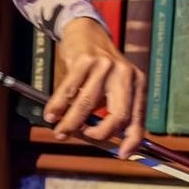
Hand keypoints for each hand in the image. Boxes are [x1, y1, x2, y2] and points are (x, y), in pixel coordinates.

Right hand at [44, 17, 146, 158]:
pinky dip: (57, 107)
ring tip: (59, 131)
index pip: (138, 118)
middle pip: (118, 115)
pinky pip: (68, 92)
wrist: (87, 33)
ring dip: (70, 124)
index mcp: (138, 84)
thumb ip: (112, 113)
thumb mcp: (114, 89)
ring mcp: (106, 66)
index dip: (132, 140)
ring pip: (87, 105)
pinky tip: (50, 115)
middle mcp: (126, 75)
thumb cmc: (100, 71)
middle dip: (100, 135)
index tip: (122, 155)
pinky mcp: (85, 60)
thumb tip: (109, 147)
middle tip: (83, 138)